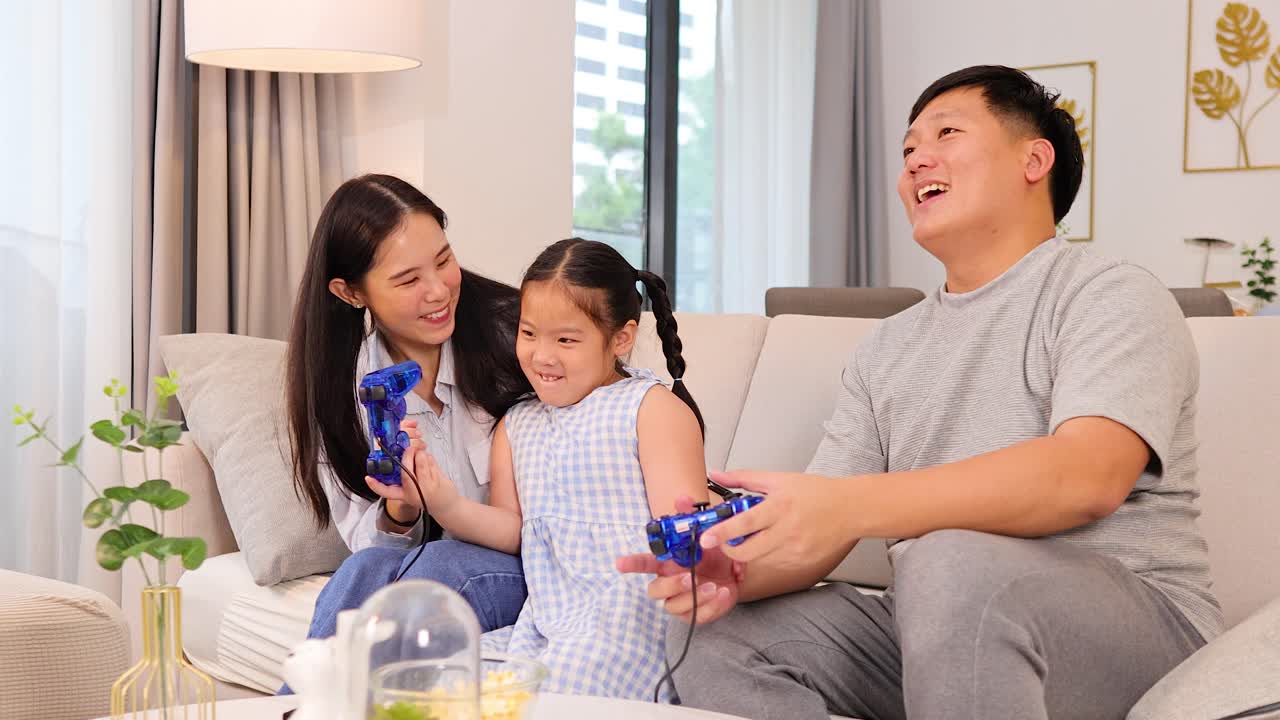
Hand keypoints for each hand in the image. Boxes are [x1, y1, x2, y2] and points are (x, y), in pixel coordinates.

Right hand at [365, 422, 460, 516]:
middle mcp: (414, 492)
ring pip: (421, 461)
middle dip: (408, 456)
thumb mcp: (411, 491)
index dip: (375, 486)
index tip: (368, 478)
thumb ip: (403, 478)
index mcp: (404, 495)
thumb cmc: (427, 495)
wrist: (446, 505)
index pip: (386, 492)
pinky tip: (428, 462)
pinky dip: (428, 457)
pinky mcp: (438, 480)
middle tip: (409, 449)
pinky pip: (430, 461)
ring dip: (420, 454)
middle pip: (406, 472)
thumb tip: (399, 455)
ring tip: (420, 456)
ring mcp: (427, 486)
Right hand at [615, 496, 745, 624]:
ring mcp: (680, 600)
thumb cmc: (713, 555)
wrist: (734, 574)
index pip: (644, 563)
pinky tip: (724, 592)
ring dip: (693, 597)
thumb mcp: (707, 535)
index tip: (620, 563)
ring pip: (673, 606)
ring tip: (713, 586)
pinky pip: (697, 616)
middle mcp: (669, 582)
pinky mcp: (696, 614)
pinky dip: (711, 606)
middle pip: (654, 590)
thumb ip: (691, 518)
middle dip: (671, 585)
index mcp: (667, 563)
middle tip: (691, 577)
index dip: (631, 564)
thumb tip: (682, 498)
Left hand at [699, 470, 858, 572]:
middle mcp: (787, 531)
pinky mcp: (802, 563)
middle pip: (747, 552)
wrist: (852, 509)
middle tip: (725, 540)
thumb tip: (716, 474)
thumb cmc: (817, 492)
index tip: (705, 538)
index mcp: (780, 507)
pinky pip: (774, 563)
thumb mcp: (779, 479)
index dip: (722, 533)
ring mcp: (795, 551)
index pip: (744, 524)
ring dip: (750, 550)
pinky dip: (767, 554)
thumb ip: (744, 478)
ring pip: (758, 559)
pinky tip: (777, 540)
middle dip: (729, 549)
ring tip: (760, 532)